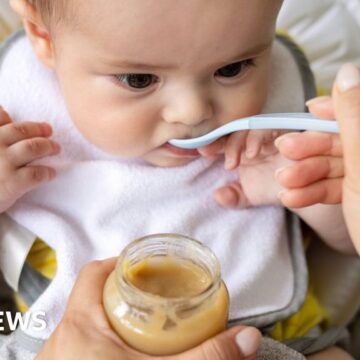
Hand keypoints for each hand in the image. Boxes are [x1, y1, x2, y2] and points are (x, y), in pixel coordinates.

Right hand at [0, 107, 59, 212]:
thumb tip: (3, 110)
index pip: (0, 117)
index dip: (13, 118)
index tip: (28, 123)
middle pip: (20, 130)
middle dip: (38, 129)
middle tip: (49, 130)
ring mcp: (2, 164)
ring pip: (32, 148)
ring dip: (48, 146)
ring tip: (56, 148)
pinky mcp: (11, 183)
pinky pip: (36, 173)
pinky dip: (47, 172)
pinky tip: (51, 174)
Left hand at [36, 258, 261, 359]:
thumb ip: (204, 356)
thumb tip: (247, 338)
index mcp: (79, 328)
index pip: (92, 274)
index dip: (119, 262)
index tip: (143, 265)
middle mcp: (62, 340)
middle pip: (90, 296)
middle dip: (122, 290)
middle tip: (151, 291)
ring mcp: (59, 358)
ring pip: (86, 321)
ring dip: (113, 315)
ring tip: (142, 316)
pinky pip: (82, 343)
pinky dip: (105, 338)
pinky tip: (125, 348)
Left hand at [199, 129, 287, 207]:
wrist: (306, 189)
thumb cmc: (276, 187)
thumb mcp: (251, 195)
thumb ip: (234, 197)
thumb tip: (217, 196)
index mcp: (242, 150)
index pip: (223, 140)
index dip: (211, 143)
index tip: (201, 151)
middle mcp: (254, 139)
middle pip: (234, 130)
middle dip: (222, 141)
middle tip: (211, 155)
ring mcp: (270, 135)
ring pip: (250, 126)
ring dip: (239, 140)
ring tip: (233, 161)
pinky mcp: (286, 132)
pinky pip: (272, 127)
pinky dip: (260, 137)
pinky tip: (253, 153)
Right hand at [275, 63, 359, 252]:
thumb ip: (354, 119)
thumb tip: (346, 74)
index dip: (337, 108)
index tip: (309, 110)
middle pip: (344, 141)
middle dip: (311, 149)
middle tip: (285, 151)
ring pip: (335, 166)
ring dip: (305, 175)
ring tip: (285, 185)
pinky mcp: (359, 196)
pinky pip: (334, 187)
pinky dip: (312, 192)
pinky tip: (293, 198)